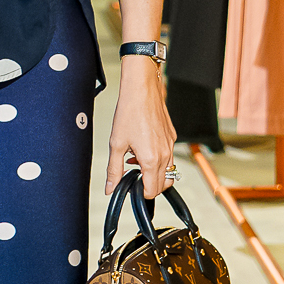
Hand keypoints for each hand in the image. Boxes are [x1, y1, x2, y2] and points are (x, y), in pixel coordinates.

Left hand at [106, 58, 175, 199]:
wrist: (142, 90)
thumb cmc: (130, 112)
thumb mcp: (116, 144)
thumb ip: (114, 170)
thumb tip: (110, 188)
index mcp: (151, 159)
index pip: (152, 190)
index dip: (141, 193)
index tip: (131, 188)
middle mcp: (165, 154)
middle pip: (163, 184)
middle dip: (149, 186)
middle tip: (133, 177)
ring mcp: (171, 145)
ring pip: (168, 172)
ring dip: (154, 173)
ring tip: (136, 162)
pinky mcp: (172, 137)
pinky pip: (169, 156)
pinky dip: (158, 160)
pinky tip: (142, 148)